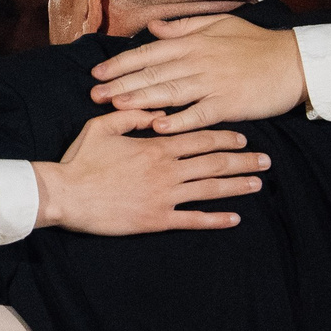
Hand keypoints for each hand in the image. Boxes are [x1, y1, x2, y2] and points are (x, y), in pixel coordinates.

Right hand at [33, 110, 267, 233]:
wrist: (65, 194)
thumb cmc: (80, 160)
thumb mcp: (101, 127)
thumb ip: (129, 116)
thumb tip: (153, 111)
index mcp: (156, 147)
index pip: (200, 138)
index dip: (224, 137)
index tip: (243, 137)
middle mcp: (167, 171)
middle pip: (214, 163)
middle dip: (242, 160)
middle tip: (265, 160)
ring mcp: (165, 197)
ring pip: (210, 190)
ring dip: (236, 186)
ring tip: (256, 183)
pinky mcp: (157, 219)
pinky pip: (193, 220)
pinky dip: (216, 219)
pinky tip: (234, 218)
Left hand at [86, 14, 308, 129]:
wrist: (295, 62)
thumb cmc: (256, 44)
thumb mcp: (220, 24)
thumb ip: (184, 27)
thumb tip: (154, 27)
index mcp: (194, 42)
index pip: (148, 53)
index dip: (121, 64)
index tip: (98, 73)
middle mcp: (199, 61)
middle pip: (153, 74)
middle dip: (120, 85)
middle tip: (95, 95)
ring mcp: (213, 83)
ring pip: (170, 92)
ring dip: (140, 101)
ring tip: (115, 107)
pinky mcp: (229, 104)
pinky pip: (198, 114)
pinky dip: (178, 121)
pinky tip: (158, 127)